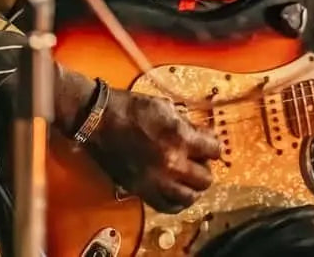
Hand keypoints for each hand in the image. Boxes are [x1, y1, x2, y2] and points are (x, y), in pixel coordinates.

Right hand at [85, 87, 221, 212]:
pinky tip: (177, 191)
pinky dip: (176, 201)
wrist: (100, 121)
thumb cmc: (131, 109)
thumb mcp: (166, 108)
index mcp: (180, 138)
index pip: (214, 150)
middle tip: (199, 159)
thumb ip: (186, 123)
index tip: (209, 143)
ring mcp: (155, 181)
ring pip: (189, 198)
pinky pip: (167, 206)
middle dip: (205, 168)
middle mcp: (171, 164)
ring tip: (190, 177)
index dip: (213, 146)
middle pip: (205, 179)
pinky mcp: (141, 190)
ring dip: (193, 187)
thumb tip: (199, 134)